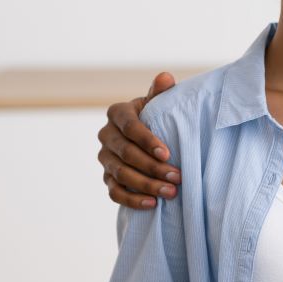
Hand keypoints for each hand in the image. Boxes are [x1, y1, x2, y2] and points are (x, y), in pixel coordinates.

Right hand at [97, 72, 180, 208]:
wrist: (148, 138)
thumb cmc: (158, 117)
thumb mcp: (159, 104)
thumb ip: (161, 93)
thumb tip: (165, 77)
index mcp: (117, 113)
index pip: (130, 127)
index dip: (147, 141)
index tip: (167, 153)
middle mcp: (106, 135)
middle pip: (126, 154)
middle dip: (152, 167)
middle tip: (178, 177)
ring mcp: (105, 158)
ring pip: (121, 175)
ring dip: (146, 185)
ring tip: (171, 193)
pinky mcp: (107, 177)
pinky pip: (114, 192)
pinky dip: (132, 200)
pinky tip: (152, 205)